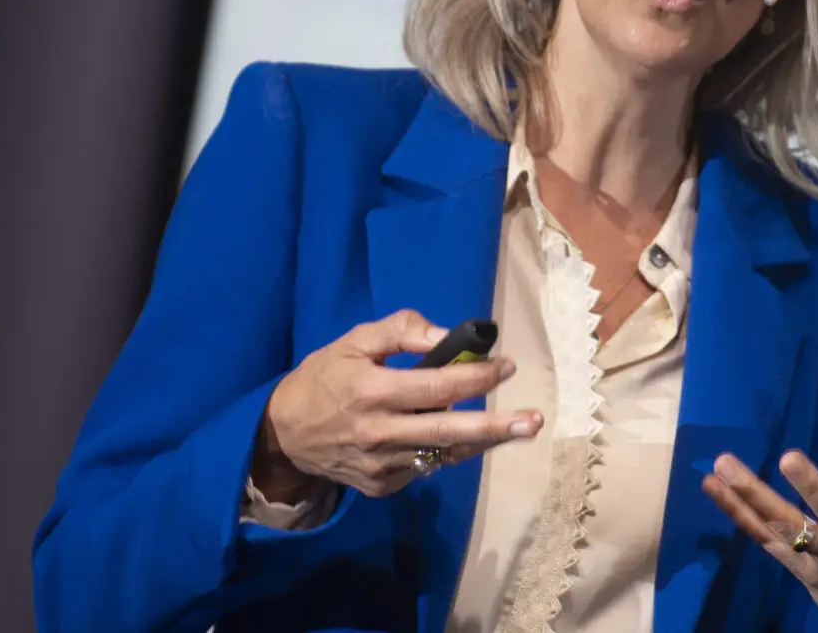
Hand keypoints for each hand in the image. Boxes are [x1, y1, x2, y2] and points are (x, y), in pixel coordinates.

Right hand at [253, 309, 542, 501]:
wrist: (284, 435)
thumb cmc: (325, 377)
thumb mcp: (353, 340)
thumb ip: (400, 330)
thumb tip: (447, 335)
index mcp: (371, 391)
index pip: (436, 386)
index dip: (476, 377)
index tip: (507, 366)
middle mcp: (378, 432)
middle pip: (448, 431)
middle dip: (496, 426)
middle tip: (534, 420)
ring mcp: (381, 465)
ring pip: (444, 454)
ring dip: (483, 441)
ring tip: (518, 429)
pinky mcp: (381, 486)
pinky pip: (425, 467)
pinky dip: (447, 451)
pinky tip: (462, 436)